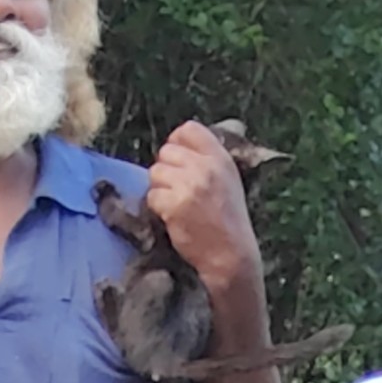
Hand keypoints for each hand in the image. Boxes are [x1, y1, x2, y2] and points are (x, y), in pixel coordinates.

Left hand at [144, 119, 262, 297]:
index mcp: (220, 158)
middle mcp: (206, 167)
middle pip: (166, 151)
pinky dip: (157, 207)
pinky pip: (151, 196)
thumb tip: (175, 143)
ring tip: (176, 203)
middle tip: (177, 189)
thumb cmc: (227, 219)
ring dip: (160, 189)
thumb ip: (207, 160)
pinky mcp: (174, 205)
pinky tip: (172, 216)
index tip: (178, 160)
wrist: (230, 253)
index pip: (188, 129)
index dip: (176, 142)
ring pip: (155, 173)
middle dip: (166, 170)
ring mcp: (189, 186)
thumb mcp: (227, 179)